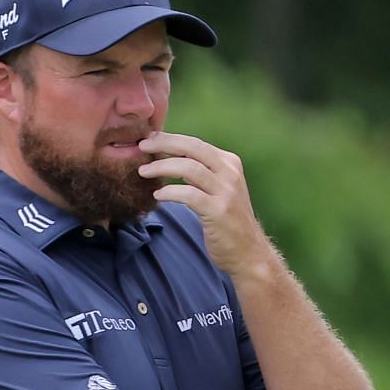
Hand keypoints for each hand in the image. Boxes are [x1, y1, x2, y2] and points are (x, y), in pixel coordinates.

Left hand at [137, 132, 277, 279]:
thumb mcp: (216, 189)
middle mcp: (230, 173)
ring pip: (189, 168)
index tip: (149, 139)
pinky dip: (170, 192)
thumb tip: (172, 158)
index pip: (195, 144)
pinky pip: (189, 195)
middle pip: (192, 149)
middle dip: (164, 144)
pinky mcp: (218, 211)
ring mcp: (226, 191)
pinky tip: (158, 195)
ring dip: (162, 167)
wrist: (248, 250)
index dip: (170, 139)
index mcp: (229, 163)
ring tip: (143, 172)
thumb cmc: (226, 220)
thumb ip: (199, 173)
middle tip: (141, 147)